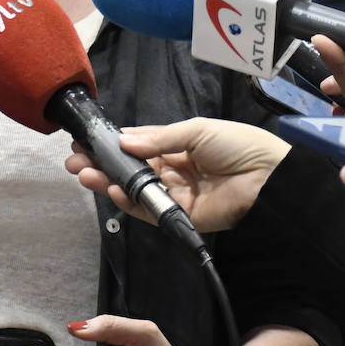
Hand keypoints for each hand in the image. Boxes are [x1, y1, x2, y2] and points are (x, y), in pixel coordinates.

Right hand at [64, 117, 288, 231]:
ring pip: (134, 188)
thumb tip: (123, 141)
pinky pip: (149, 209)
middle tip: (75, 161)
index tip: (86, 141)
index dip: (113, 143)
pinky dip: (128, 200)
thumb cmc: (237, 144)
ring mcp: (175, 192)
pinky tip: (111, 188)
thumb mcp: (197, 130)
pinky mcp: (180, 214)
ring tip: (85, 174)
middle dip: (102, 163)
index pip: (138, 144)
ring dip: (108, 181)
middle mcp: (173, 168)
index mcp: (178, 144)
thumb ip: (158, 140)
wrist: (269, 177)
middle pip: (130, 168)